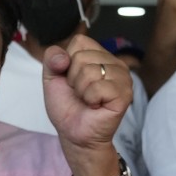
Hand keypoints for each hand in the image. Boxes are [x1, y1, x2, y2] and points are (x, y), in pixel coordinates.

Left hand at [43, 35, 131, 159]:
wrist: (74, 133)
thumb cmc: (67, 106)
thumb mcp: (51, 78)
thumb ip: (51, 58)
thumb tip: (62, 57)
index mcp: (100, 55)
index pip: (79, 41)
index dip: (68, 62)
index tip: (71, 79)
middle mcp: (114, 63)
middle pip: (82, 57)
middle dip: (73, 78)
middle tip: (80, 93)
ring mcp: (122, 78)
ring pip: (90, 71)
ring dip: (81, 90)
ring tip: (87, 99)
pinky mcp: (124, 94)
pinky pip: (97, 87)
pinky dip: (89, 99)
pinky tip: (95, 105)